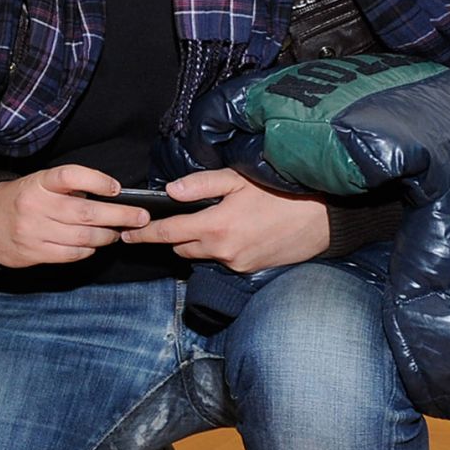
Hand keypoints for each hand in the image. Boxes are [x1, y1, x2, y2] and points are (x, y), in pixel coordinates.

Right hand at [0, 163, 147, 267]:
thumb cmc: (22, 199)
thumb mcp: (39, 183)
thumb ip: (69, 188)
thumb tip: (111, 196)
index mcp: (38, 183)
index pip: (70, 176)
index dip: (96, 180)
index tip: (117, 188)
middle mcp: (35, 206)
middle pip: (86, 212)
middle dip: (120, 216)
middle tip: (140, 217)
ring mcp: (34, 231)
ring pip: (83, 237)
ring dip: (107, 236)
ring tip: (117, 232)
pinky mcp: (34, 252)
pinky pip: (71, 254)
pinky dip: (89, 250)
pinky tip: (94, 244)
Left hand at [120, 168, 330, 272]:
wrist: (324, 218)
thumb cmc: (282, 191)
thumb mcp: (239, 179)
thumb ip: (201, 184)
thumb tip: (170, 191)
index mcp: (215, 226)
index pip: (167, 234)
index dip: (143, 234)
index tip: (125, 234)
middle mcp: (222, 251)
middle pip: (180, 248)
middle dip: (173, 236)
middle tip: (172, 219)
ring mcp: (236, 264)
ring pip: (201, 255)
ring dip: (197, 242)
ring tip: (210, 221)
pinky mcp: (249, 270)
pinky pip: (222, 260)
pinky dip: (219, 248)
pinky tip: (234, 231)